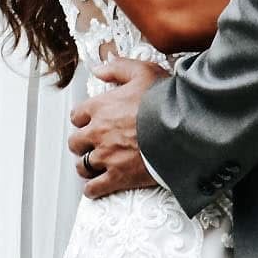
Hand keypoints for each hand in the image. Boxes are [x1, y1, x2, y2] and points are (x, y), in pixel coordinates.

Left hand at [68, 57, 167, 198]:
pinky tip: (97, 187)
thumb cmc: (163, 100)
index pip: (77, 115)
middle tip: (93, 144)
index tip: (90, 122)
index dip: (83, 119)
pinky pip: (94, 188)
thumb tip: (98, 68)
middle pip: (75, 142)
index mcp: (100, 107)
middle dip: (82, 143)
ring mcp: (106, 157)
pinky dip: (93, 189)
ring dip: (86, 165)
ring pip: (82, 166)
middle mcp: (97, 133)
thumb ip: (117, 68)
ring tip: (95, 165)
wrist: (181, 128)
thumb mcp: (142, 72)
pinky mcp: (118, 177)